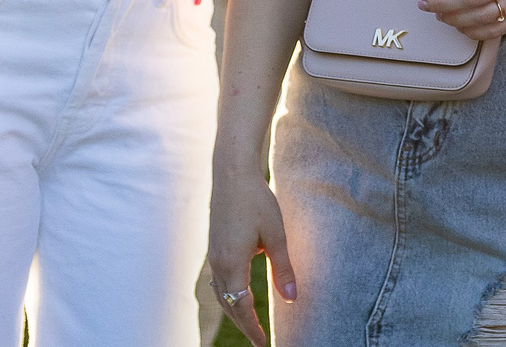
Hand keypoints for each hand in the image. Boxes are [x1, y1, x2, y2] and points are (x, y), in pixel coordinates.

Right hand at [207, 169, 296, 346]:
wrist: (232, 175)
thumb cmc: (257, 202)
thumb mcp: (276, 235)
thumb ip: (283, 268)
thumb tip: (292, 298)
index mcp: (232, 264)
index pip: (241, 306)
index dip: (252, 327)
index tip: (263, 344)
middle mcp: (217, 264)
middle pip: (229, 305)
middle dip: (244, 324)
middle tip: (259, 341)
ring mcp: (213, 256)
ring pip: (222, 294)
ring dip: (236, 310)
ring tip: (251, 324)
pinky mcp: (214, 248)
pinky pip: (220, 281)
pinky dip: (229, 295)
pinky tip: (238, 296)